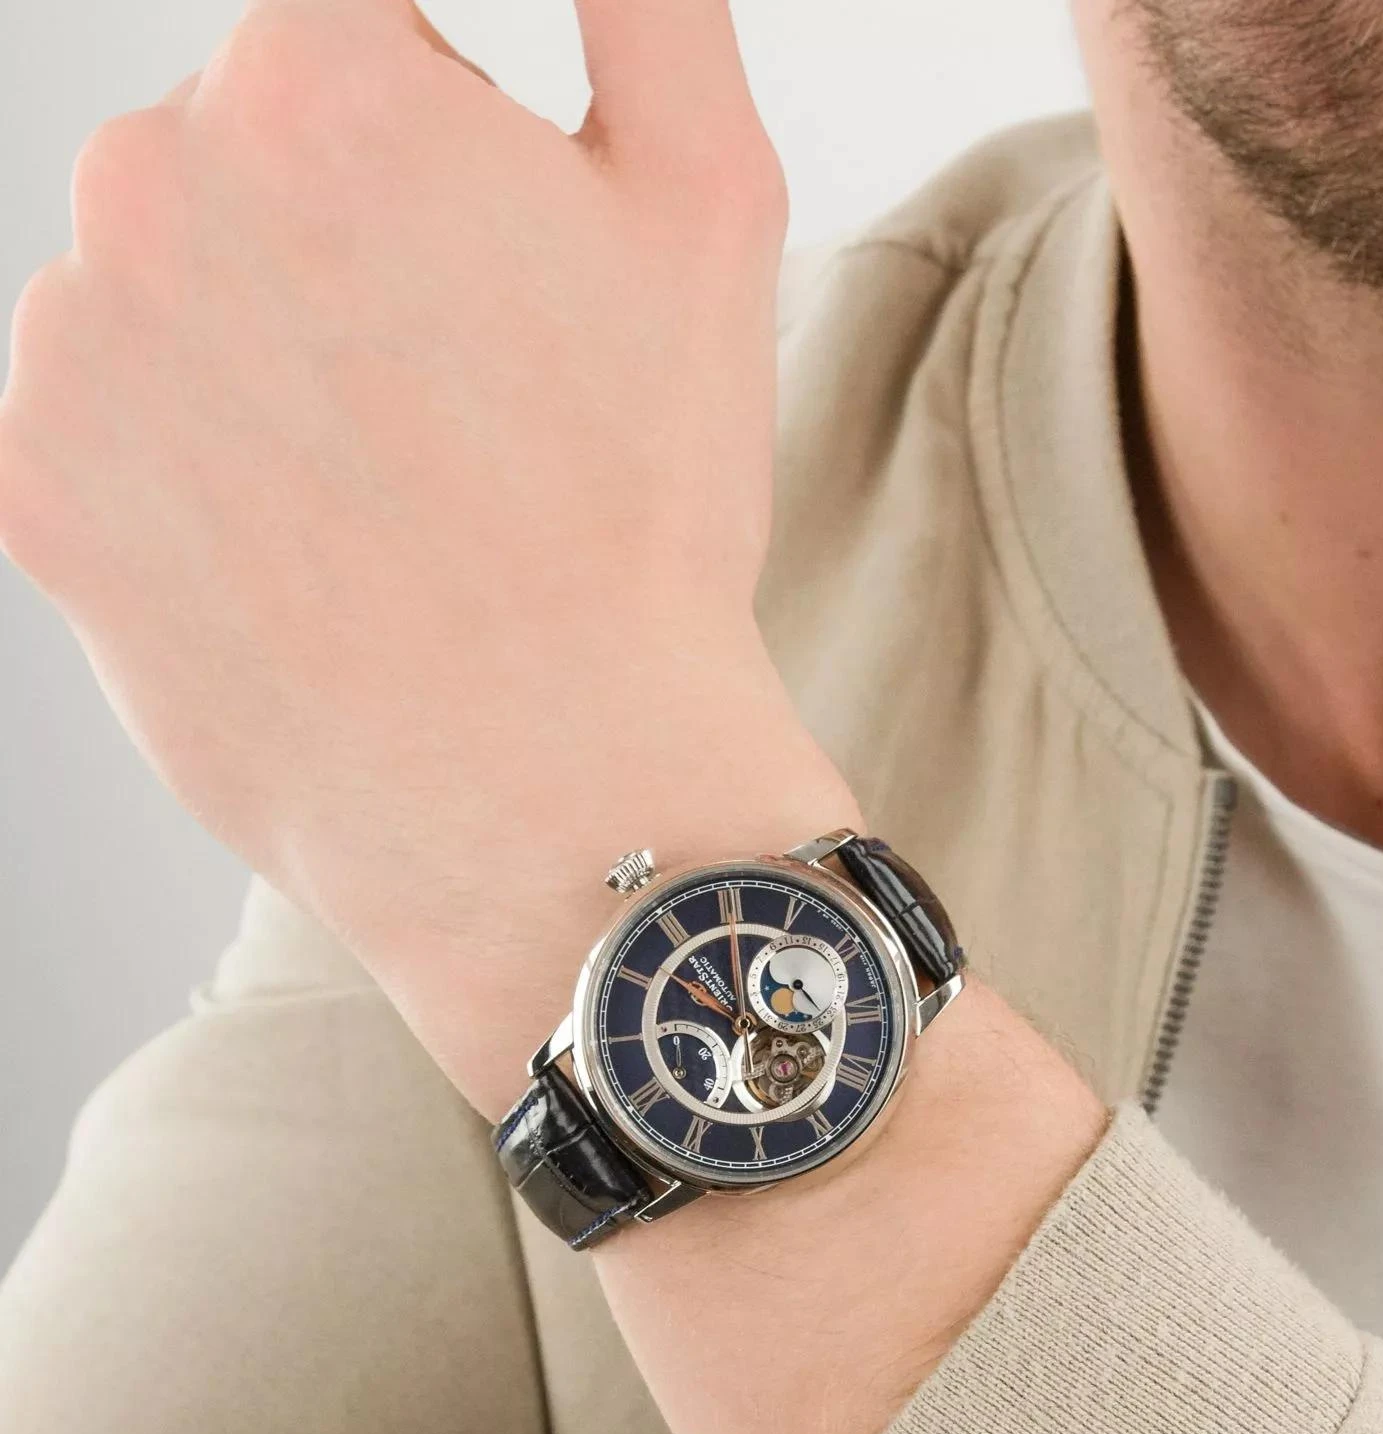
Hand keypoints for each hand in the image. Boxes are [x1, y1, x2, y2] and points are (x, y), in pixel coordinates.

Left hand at [0, 0, 856, 1119]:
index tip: (485, 272)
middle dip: (340, 242)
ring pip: (165, 290)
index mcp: (319, 78)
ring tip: (380, 496)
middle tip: (456, 406)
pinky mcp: (29, 490)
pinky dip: (187, 470)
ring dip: (255, 354)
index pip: (347, 40)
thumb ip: (638, 0)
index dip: (439, 148)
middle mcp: (154, 181)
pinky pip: (102, 425)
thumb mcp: (704, 206)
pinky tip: (301, 551)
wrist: (558, 794)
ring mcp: (72, 346)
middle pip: (244, 155)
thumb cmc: (642, 518)